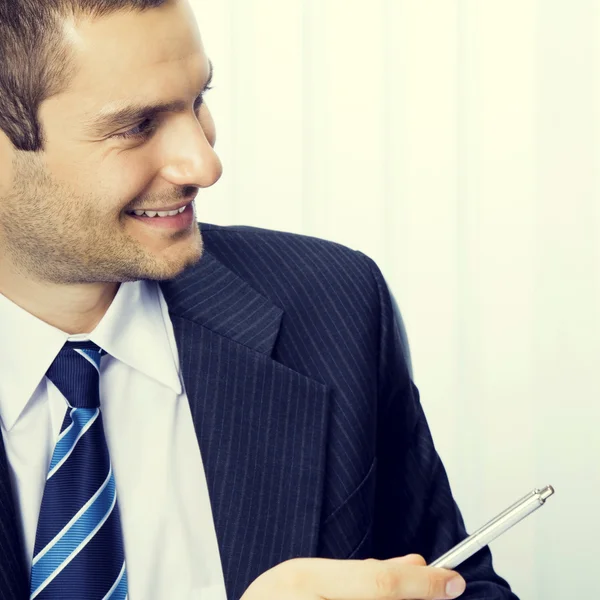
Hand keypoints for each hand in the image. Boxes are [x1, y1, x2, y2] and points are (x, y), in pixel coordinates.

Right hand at [241, 554, 465, 599]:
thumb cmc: (276, 599)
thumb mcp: (311, 575)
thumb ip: (364, 572)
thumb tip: (416, 564)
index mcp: (307, 582)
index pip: (379, 585)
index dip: (423, 585)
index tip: (453, 581)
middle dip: (415, 597)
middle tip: (433, 591)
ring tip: (362, 596)